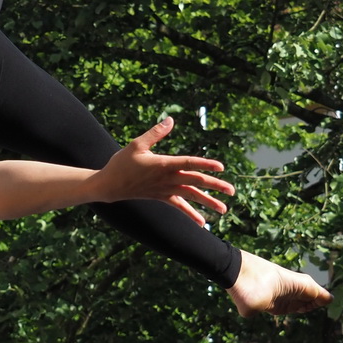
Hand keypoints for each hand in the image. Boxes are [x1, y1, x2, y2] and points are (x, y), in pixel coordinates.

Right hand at [93, 116, 234, 224]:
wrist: (110, 185)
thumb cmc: (122, 162)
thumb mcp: (137, 144)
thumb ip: (155, 133)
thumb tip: (170, 119)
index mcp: (163, 164)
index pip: (189, 163)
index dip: (205, 164)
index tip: (221, 167)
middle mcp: (167, 178)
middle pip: (196, 181)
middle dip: (215, 185)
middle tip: (232, 190)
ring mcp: (165, 190)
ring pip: (191, 196)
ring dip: (208, 202)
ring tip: (224, 209)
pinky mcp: (161, 197)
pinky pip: (179, 207)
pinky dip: (191, 214)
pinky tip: (203, 223)